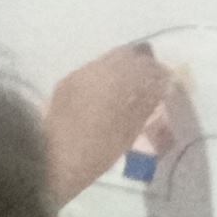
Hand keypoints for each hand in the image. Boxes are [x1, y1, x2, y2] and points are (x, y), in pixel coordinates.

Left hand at [45, 44, 171, 204]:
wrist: (47, 161)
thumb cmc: (93, 153)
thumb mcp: (127, 132)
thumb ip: (146, 104)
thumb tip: (160, 85)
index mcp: (115, 79)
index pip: (146, 65)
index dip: (160, 72)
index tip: (168, 83)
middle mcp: (96, 69)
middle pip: (126, 55)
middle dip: (142, 66)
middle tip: (152, 84)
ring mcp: (78, 74)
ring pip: (108, 62)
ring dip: (124, 71)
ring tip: (132, 92)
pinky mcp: (65, 83)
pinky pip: (94, 72)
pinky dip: (107, 79)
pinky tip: (111, 96)